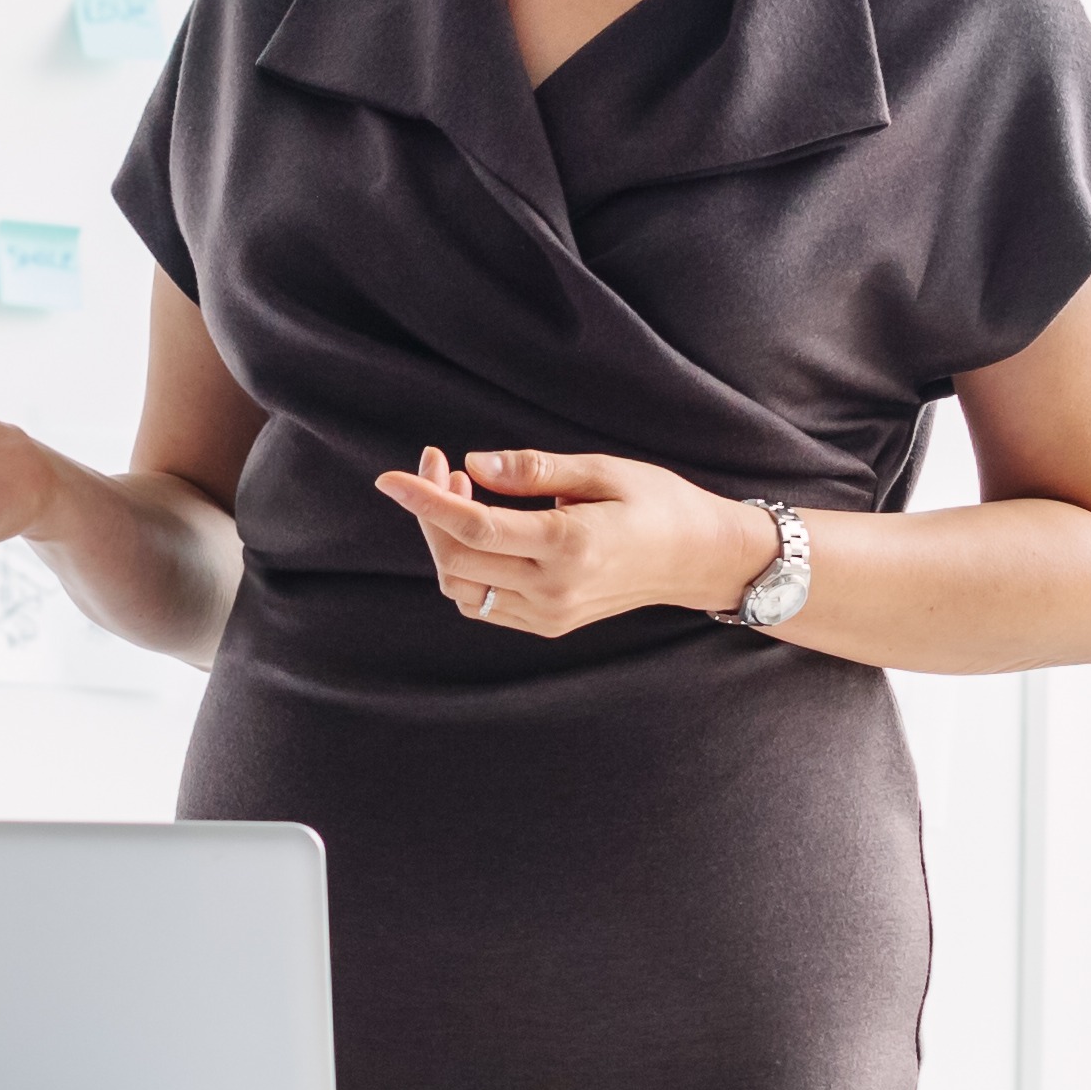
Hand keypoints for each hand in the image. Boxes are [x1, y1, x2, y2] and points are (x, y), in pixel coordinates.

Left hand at [376, 446, 780, 637]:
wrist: (700, 559)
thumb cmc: (658, 503)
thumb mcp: (603, 469)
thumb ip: (534, 470)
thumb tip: (472, 465)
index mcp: (569, 545)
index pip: (474, 528)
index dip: (425, 502)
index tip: (390, 478)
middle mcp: (555, 589)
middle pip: (458, 561)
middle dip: (432, 513)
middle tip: (439, 464)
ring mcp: (551, 614)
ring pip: (464, 589)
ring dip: (445, 543)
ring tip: (462, 494)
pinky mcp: (550, 624)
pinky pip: (485, 604)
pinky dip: (467, 567)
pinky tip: (481, 530)